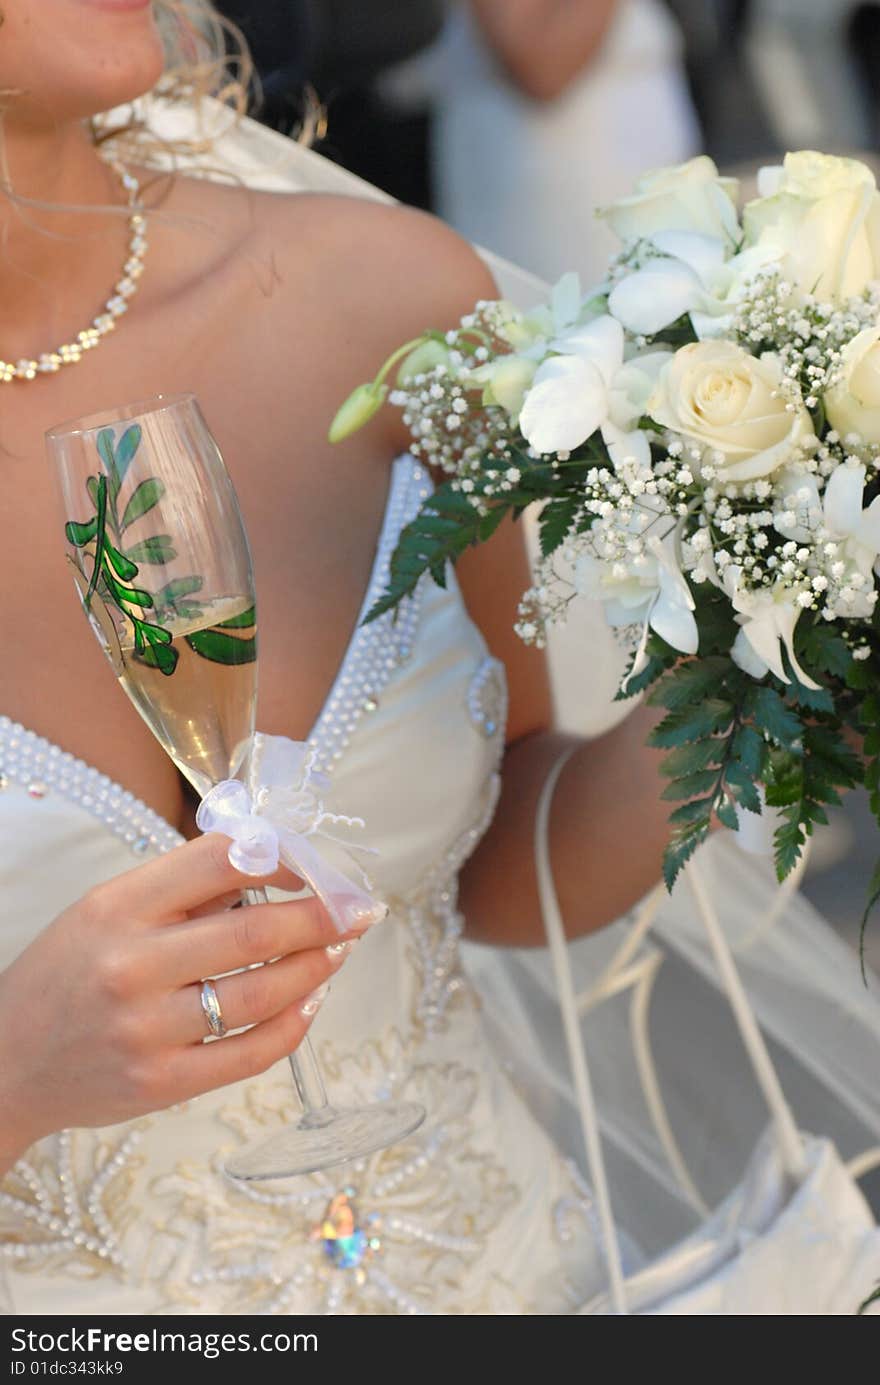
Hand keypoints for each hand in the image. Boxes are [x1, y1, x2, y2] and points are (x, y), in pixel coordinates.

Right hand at [0, 834, 378, 1170]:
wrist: (6, 1062)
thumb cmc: (67, 974)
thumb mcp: (106, 910)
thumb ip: (182, 889)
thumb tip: (273, 861)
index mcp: (118, 906)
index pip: (219, 862)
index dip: (283, 857)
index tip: (316, 864)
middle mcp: (131, 965)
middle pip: (253, 930)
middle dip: (323, 915)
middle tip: (360, 908)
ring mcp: (147, 1029)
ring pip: (261, 992)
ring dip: (317, 966)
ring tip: (340, 949)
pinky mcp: (162, 1083)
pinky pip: (250, 1053)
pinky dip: (294, 1023)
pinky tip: (311, 1001)